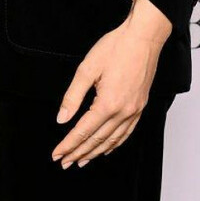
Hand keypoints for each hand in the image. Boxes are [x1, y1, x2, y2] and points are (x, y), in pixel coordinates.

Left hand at [52, 0, 170, 167]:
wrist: (143, 37)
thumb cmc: (115, 48)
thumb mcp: (86, 69)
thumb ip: (72, 97)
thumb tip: (62, 119)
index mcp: (108, 104)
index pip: (83, 131)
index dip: (68, 145)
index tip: (56, 154)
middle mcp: (123, 112)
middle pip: (96, 140)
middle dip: (78, 153)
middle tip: (64, 162)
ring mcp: (134, 111)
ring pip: (112, 140)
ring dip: (95, 152)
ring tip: (81, 161)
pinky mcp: (140, 106)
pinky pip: (126, 133)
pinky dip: (114, 144)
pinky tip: (106, 148)